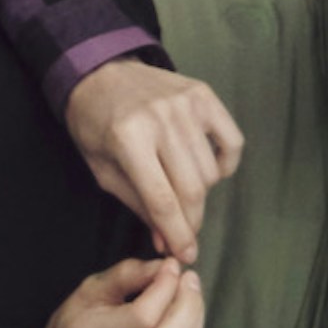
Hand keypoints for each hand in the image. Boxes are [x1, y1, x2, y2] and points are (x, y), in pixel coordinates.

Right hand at [23, 254, 206, 327]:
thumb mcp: (88, 292)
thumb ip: (126, 274)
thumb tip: (166, 267)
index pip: (142, 317)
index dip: (164, 287)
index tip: (170, 266)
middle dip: (188, 302)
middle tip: (188, 279)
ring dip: (195, 314)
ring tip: (187, 294)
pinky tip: (183, 319)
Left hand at [64, 53, 242, 261]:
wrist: (101, 71)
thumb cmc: (95, 124)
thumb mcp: (103, 169)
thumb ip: (137, 205)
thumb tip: (167, 242)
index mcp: (127, 138)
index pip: (162, 200)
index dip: (177, 234)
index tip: (186, 255)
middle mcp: (161, 119)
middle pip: (191, 189)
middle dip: (191, 222)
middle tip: (185, 236)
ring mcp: (186, 104)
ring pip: (211, 171)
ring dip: (202, 195)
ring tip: (183, 194)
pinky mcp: (204, 95)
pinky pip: (232, 141)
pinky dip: (225, 165)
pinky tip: (208, 171)